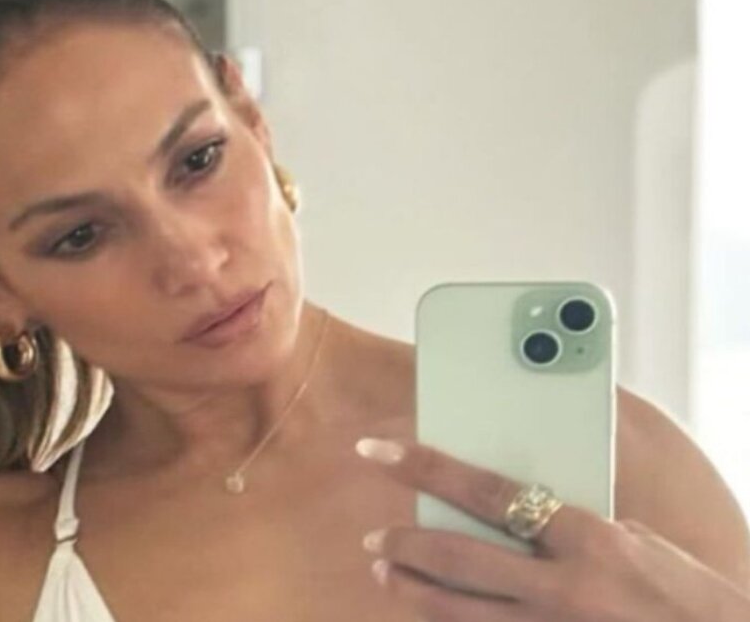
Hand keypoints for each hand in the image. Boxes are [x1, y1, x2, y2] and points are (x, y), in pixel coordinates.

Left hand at [353, 437, 749, 620]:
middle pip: (459, 559)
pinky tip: (426, 612)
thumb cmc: (681, 590)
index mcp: (587, 538)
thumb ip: (569, 522)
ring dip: (412, 591)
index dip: (425, 467)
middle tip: (374, 537)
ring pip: (458, 612)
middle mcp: (565, 587)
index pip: (487, 492)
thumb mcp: (631, 538)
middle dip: (405, 545)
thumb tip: (506, 503)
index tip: (379, 450)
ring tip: (386, 573)